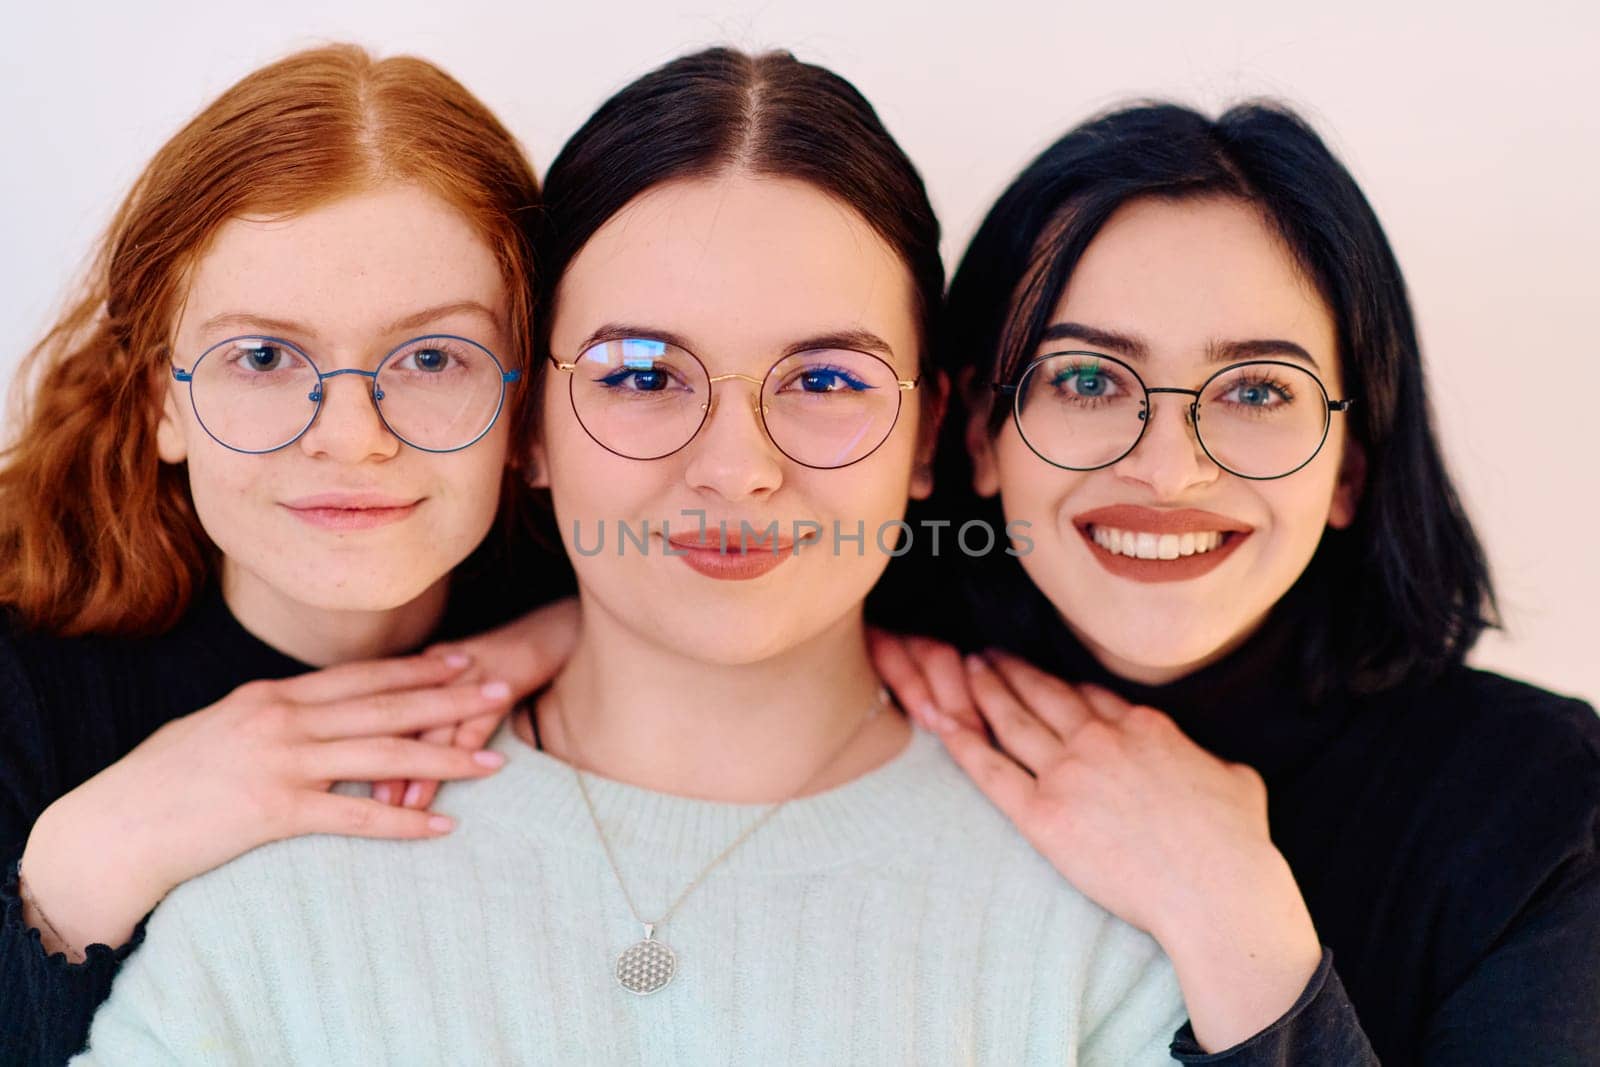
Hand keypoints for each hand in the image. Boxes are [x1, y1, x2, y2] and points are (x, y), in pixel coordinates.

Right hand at [20, 653, 512, 957]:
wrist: (117, 824)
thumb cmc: (165, 778)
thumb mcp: (220, 727)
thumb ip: (271, 715)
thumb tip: (305, 705)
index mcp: (272, 696)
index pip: (362, 676)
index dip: (417, 669)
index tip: (465, 659)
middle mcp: (283, 720)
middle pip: (385, 706)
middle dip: (450, 699)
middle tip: (503, 690)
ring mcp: (282, 764)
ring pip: (382, 757)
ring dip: (444, 759)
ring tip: (494, 762)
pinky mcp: (276, 813)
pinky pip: (354, 818)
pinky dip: (402, 823)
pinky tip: (443, 826)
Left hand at [374, 596, 578, 811]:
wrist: (555, 624)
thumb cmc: (503, 663)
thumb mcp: (458, 685)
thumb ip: (429, 715)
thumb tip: (396, 761)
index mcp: (422, 668)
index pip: (377, 706)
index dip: (358, 744)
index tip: (341, 782)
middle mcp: (440, 667)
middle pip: (402, 716)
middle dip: (382, 763)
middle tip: (366, 802)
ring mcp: (473, 668)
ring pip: (438, 721)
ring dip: (421, 765)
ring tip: (408, 804)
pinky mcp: (509, 672)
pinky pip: (483, 715)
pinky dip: (469, 746)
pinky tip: (464, 772)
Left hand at [873, 633, 1320, 1051]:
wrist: (1215, 888)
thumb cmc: (1237, 842)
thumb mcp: (1237, 778)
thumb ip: (1210, 760)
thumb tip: (1214, 767)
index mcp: (1143, 726)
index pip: (1089, 695)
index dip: (1060, 682)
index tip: (1041, 673)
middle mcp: (1098, 739)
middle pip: (1043, 694)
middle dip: (1011, 670)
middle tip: (985, 653)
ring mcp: (1067, 773)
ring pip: (1013, 721)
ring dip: (984, 691)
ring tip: (964, 670)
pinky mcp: (1043, 814)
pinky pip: (990, 772)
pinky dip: (964, 745)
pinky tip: (943, 724)